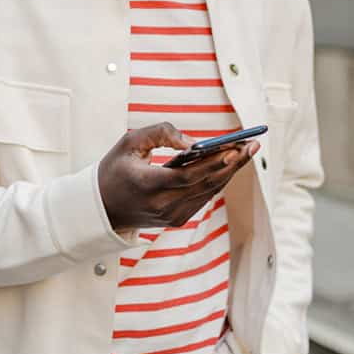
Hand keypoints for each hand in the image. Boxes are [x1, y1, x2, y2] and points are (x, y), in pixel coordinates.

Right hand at [98, 122, 259, 231]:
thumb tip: (195, 142)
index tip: (235, 147)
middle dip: (232, 163)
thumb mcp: (130, 142)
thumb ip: (161, 134)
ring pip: (209, 192)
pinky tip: (230, 164)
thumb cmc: (115, 169)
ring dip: (230, 171)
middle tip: (252, 144)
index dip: (214, 162)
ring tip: (247, 150)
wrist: (102, 207)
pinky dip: (218, 180)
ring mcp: (171, 216)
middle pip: (206, 184)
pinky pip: (203, 197)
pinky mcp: (177, 220)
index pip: (189, 176)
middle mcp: (163, 205)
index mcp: (148, 186)